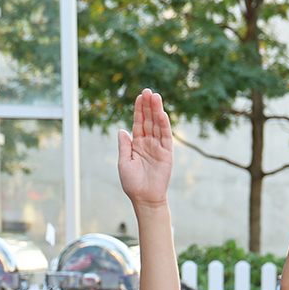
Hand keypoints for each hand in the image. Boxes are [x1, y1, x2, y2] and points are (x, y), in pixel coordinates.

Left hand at [117, 89, 173, 206]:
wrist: (144, 199)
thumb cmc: (132, 183)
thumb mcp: (124, 162)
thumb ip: (124, 146)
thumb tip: (122, 130)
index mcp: (137, 144)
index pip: (139, 123)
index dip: (139, 110)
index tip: (139, 96)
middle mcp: (149, 143)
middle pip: (149, 121)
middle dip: (148, 106)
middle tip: (148, 90)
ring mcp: (158, 148)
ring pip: (158, 126)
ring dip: (157, 111)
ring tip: (155, 96)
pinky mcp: (166, 154)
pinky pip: (166, 137)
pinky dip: (164, 126)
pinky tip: (162, 114)